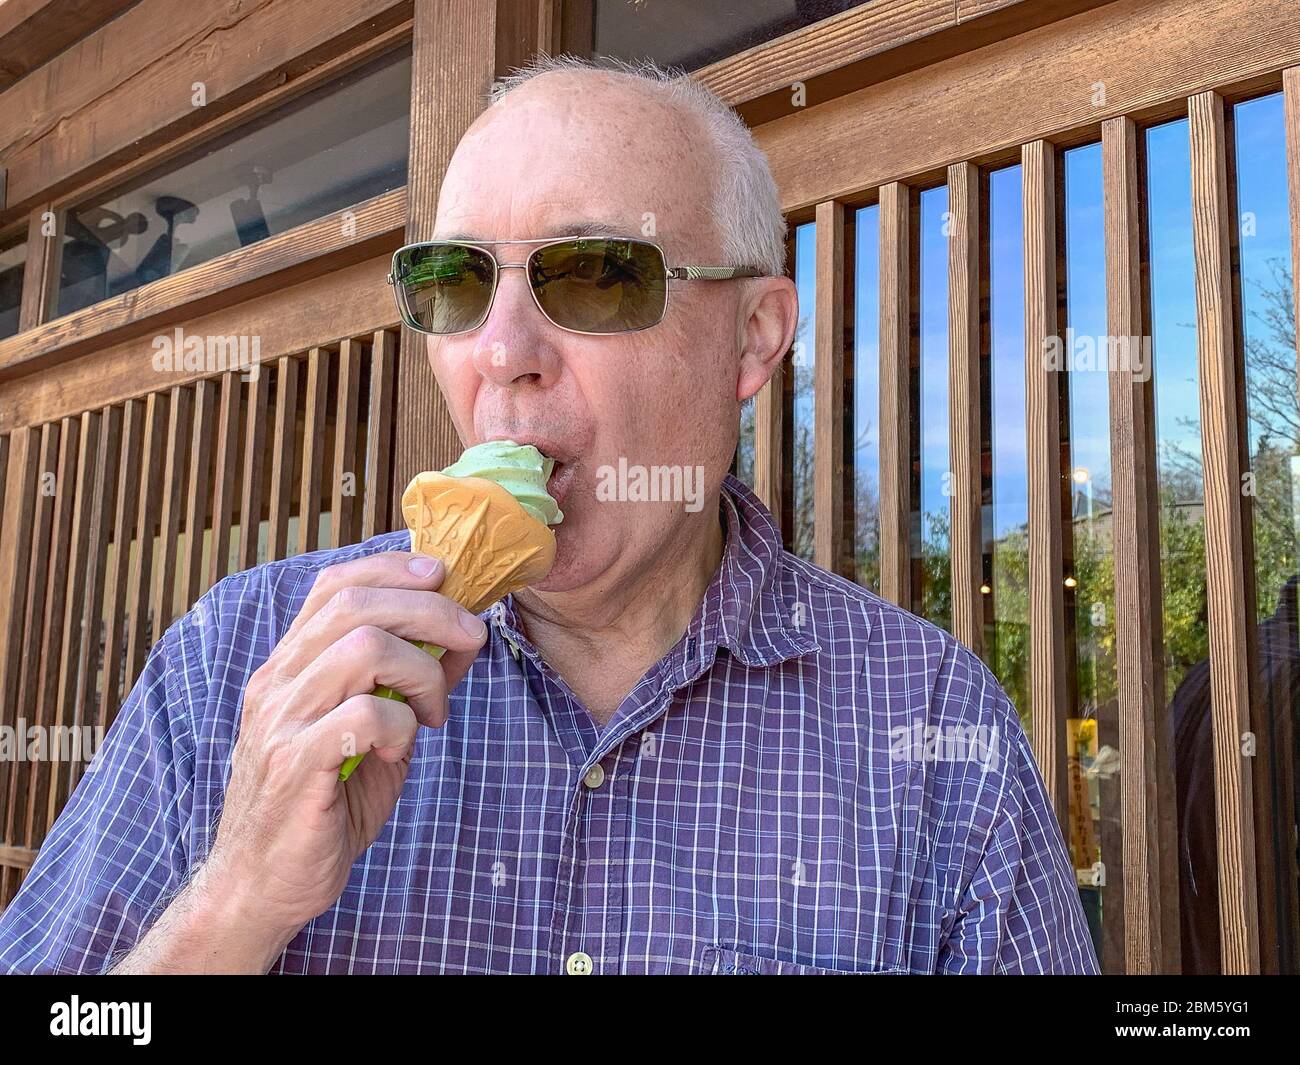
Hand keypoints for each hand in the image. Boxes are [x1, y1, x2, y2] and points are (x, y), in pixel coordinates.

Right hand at [200, 552, 488, 938]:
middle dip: (429, 609)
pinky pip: (362, 716)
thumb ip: (410, 684)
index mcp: (291, 666)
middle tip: (470, 638)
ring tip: (433, 712)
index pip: (333, 585)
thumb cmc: (325, 806)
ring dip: (421, 670)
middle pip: (355, 603)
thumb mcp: (378, 735)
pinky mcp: (295, 766)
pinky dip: (400, 725)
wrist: (263, 886)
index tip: (443, 574)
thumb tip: (461, 638)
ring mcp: (282, 721)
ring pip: (362, 649)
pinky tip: (401, 749)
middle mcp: (278, 682)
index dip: (391, 568)